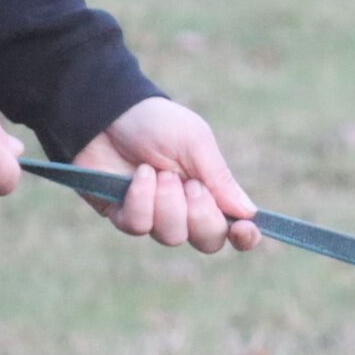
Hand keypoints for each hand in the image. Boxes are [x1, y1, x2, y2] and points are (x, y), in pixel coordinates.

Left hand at [72, 96, 257, 252]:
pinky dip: (141, 198)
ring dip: (167, 202)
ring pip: (172, 236)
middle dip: (201, 215)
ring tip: (158, 172)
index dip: (244, 237)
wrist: (105, 112)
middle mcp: (186, 212)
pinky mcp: (123, 216)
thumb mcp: (195, 142)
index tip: (243, 228)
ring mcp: (154, 217)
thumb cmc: (155, 123)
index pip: (235, 230)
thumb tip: (249, 212)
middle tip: (190, 184)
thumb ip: (221, 178)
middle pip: (207, 242)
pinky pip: (139, 226)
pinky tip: (139, 175)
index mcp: (212, 194)